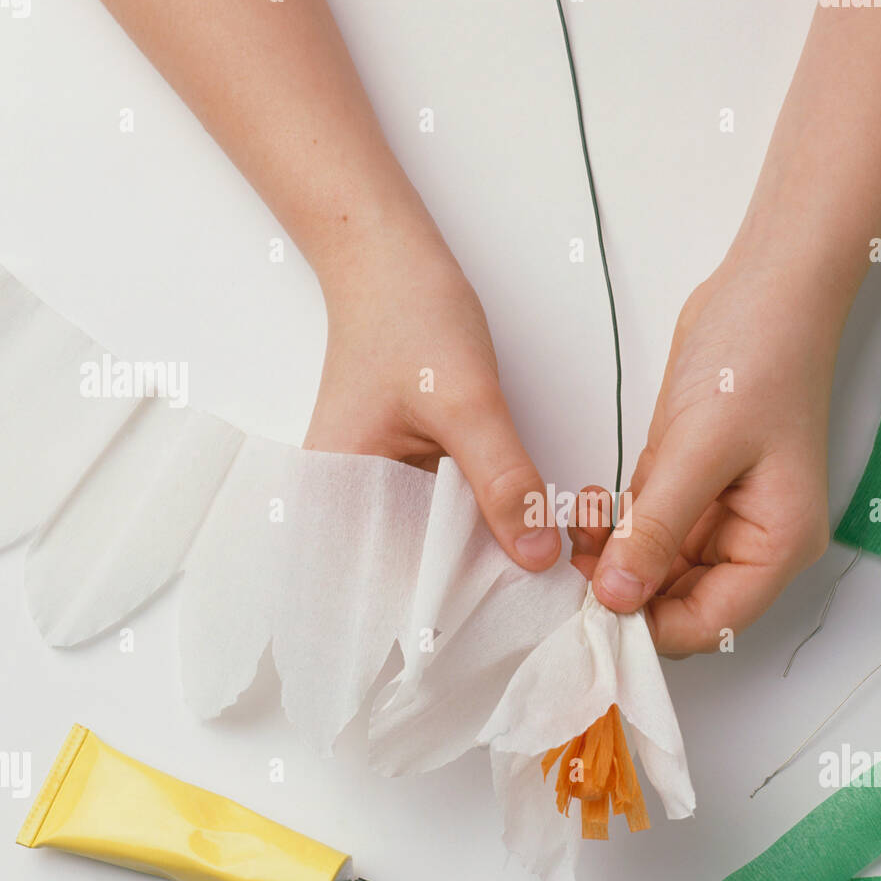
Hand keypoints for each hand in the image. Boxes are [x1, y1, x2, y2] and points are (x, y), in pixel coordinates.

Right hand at [303, 212, 560, 570]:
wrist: (390, 261)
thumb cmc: (408, 317)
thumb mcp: (466, 401)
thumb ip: (503, 480)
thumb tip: (537, 556)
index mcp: (336, 499)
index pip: (394, 582)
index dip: (453, 605)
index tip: (515, 619)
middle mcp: (349, 505)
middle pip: (418, 571)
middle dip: (477, 583)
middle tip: (544, 598)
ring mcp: (378, 491)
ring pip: (439, 545)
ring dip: (485, 552)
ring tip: (539, 569)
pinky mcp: (407, 476)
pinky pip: (447, 516)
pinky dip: (483, 521)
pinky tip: (521, 529)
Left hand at [577, 253, 845, 655]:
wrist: (766, 286)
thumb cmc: (759, 357)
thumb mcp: (702, 448)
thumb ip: (658, 527)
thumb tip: (617, 596)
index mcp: (776, 546)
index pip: (708, 624)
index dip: (647, 624)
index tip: (591, 601)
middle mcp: (751, 541)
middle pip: (678, 603)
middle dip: (623, 588)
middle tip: (575, 558)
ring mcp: (719, 515)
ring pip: (655, 570)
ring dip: (612, 557)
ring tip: (581, 519)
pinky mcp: (689, 486)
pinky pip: (646, 530)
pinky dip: (616, 528)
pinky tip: (592, 504)